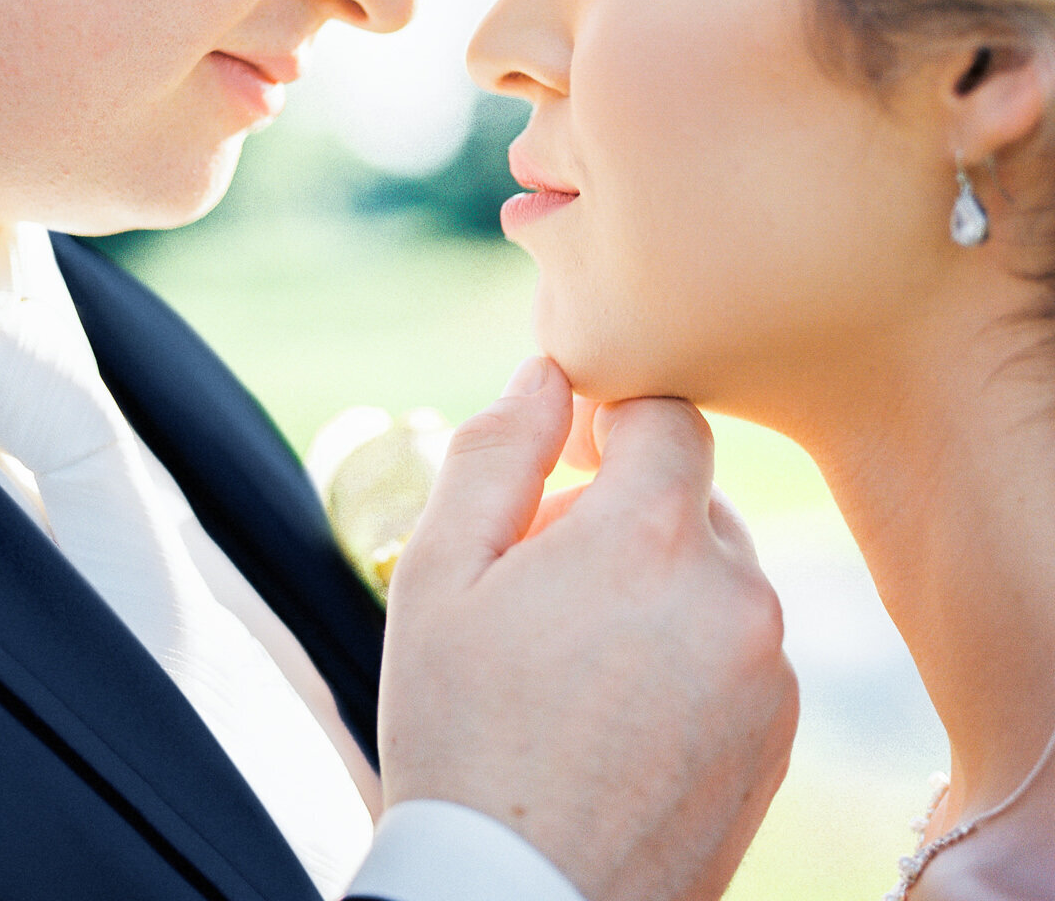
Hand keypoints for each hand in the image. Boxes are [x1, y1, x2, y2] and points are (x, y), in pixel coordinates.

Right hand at [378, 357, 797, 900]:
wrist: (518, 900)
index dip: (613, 423)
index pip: (668, 414)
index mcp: (649, 534)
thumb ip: (498, 451)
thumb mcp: (441, 575)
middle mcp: (733, 590)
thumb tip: (545, 371)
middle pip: (691, 496)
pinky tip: (625, 711)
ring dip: (660, 584)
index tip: (568, 463)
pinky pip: (739, 644)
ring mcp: (767, 667)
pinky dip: (692, 650)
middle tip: (548, 585)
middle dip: (626, 514)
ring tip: (581, 661)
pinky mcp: (779, 731)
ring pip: (716, 572)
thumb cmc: (461, 733)